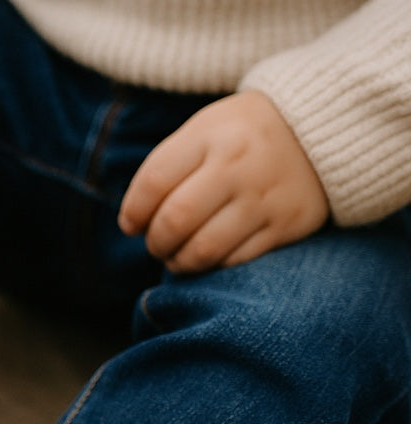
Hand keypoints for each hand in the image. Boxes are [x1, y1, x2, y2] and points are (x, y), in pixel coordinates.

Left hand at [118, 91, 328, 273]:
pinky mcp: (286, 224)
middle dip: (155, 242)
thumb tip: (132, 222)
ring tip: (176, 255)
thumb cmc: (242, 136)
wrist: (322, 127)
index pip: (153, 183)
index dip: (133, 212)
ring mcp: (264, 197)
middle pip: (175, 221)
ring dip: (179, 262)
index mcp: (211, 134)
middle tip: (156, 243)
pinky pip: (234, 261)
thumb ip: (166, 168)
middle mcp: (238, 165)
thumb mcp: (204, 130)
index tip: (132, 224)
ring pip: (203, 249)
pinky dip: (213, 265)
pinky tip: (209, 255)